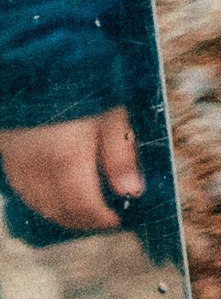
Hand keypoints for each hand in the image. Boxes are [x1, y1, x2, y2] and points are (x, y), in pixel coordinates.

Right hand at [1, 108, 142, 234]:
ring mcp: (20, 167)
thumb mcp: (113, 117)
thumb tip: (131, 192)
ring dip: (66, 216)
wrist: (40, 77)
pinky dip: (47, 204)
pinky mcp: (10, 163)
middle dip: (85, 221)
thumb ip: (121, 155)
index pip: (82, 204)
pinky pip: (27, 195)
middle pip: (60, 210)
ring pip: (41, 207)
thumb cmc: (83, 94)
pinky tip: (64, 201)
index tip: (117, 220)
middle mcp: (38, 167)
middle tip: (105, 220)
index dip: (100, 218)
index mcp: (66, 157)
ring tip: (89, 214)